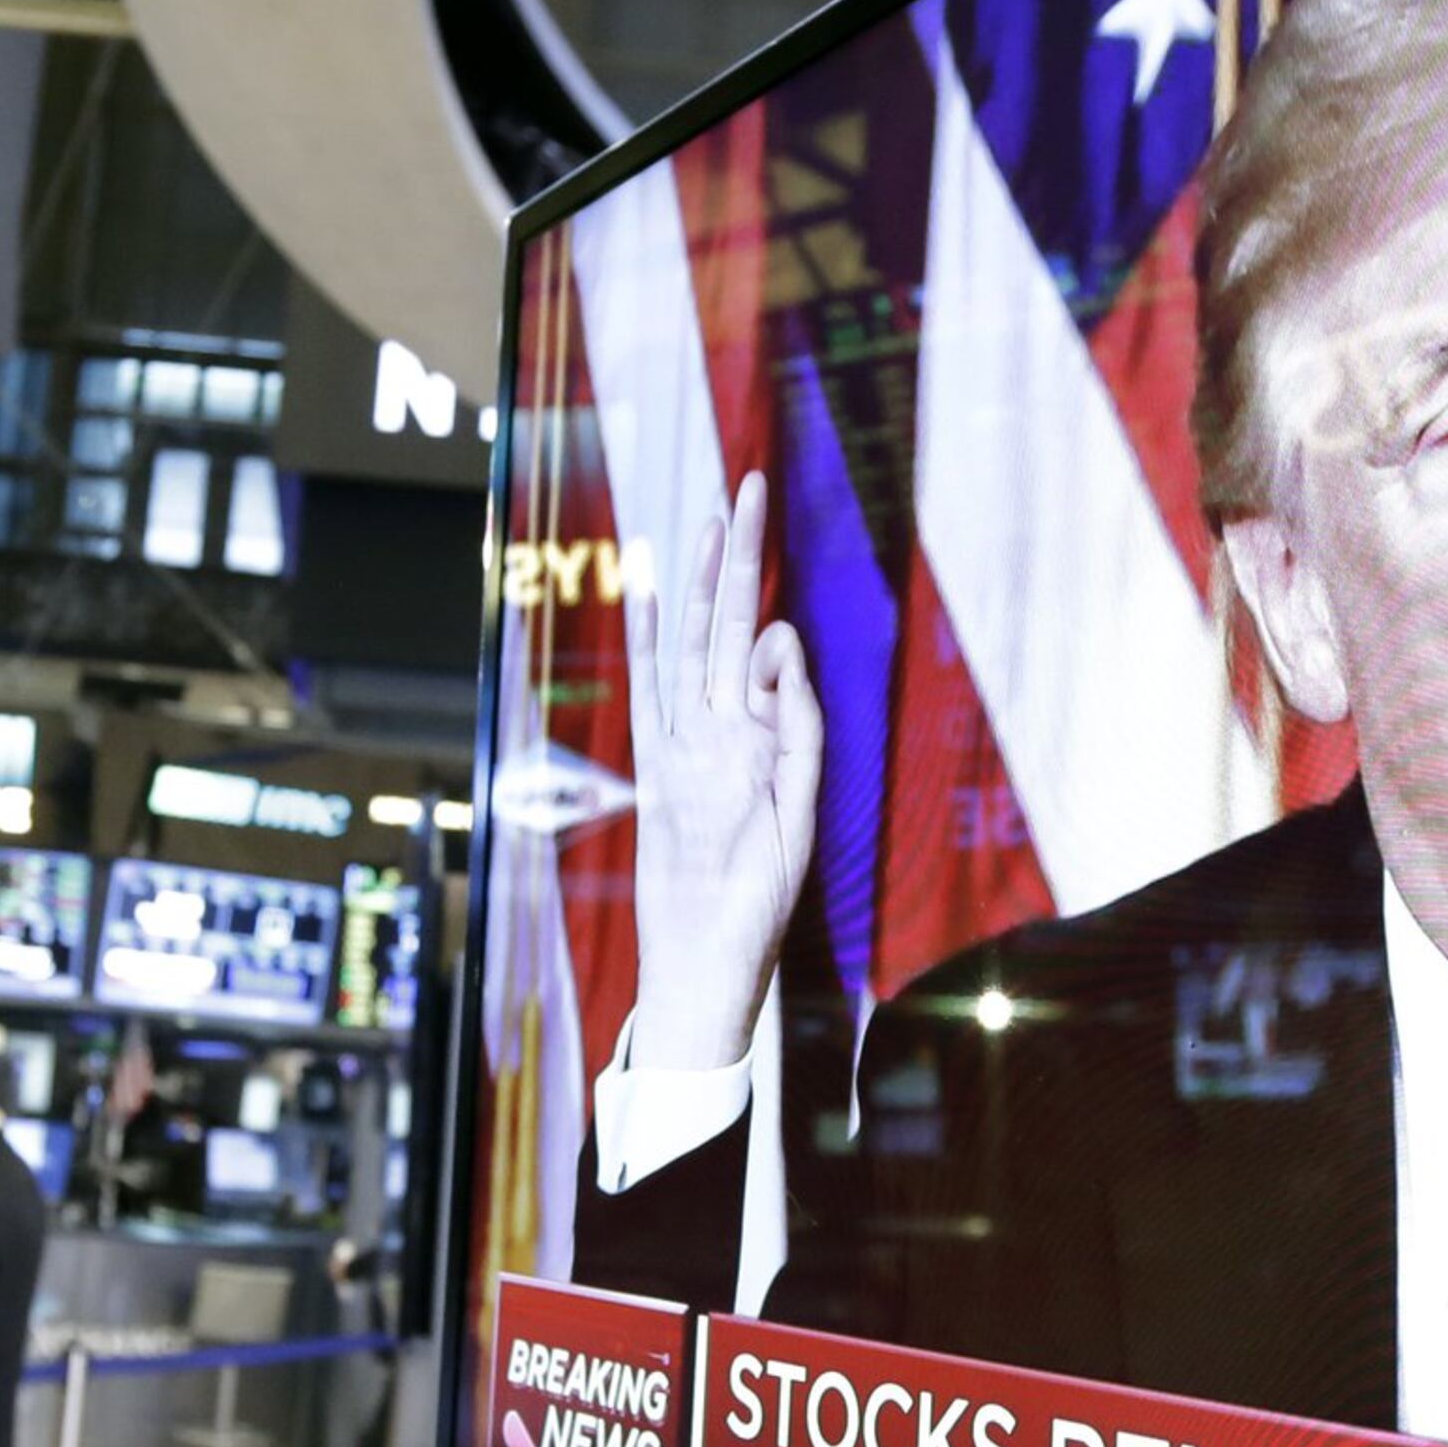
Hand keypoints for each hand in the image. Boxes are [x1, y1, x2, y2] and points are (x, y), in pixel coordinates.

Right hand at [622, 473, 822, 1072]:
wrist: (705, 958)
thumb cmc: (759, 901)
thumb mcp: (800, 812)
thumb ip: (798, 729)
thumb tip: (780, 646)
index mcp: (770, 742)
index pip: (774, 657)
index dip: (777, 626)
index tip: (777, 623)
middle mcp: (726, 733)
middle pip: (732, 627)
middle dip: (741, 560)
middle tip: (750, 488)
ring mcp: (687, 746)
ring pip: (693, 647)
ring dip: (701, 584)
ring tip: (710, 521)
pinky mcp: (653, 769)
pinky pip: (647, 692)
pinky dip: (647, 639)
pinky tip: (647, 589)